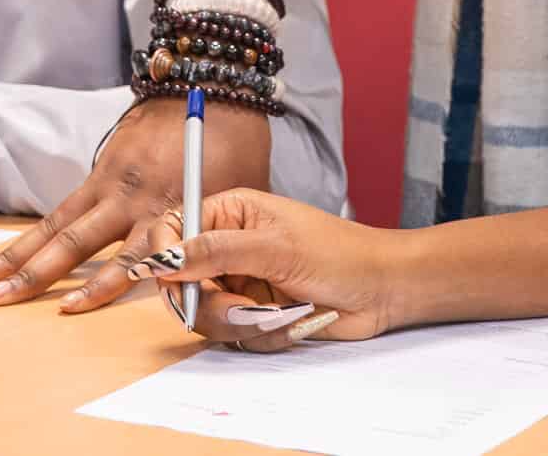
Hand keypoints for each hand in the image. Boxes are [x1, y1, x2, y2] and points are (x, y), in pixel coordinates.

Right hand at [0, 96, 269, 307]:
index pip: (133, 255)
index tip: (68, 310)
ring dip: (18, 253)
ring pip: (58, 224)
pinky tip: (8, 254)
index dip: (101, 286)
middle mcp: (132, 196)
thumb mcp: (243, 194)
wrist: (213, 81)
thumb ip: (221, 236)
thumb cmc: (236, 143)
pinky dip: (35, 233)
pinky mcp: (102, 169)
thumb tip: (217, 280)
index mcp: (170, 205)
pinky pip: (64, 208)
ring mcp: (111, 181)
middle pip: (77, 242)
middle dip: (35, 274)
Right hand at [137, 187, 405, 349]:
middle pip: (182, 282)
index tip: (171, 280)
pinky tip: (293, 320)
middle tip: (242, 307)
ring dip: (242, 322)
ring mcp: (240, 283)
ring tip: (279, 313)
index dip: (165, 256)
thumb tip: (165, 258)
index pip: (173, 229)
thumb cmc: (340, 254)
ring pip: (206, 315)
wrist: (383, 291)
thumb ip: (217, 252)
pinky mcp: (254, 314)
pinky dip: (263, 334)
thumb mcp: (276, 249)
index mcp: (230, 213)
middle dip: (210, 302)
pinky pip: (234, 335)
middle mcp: (228, 247)